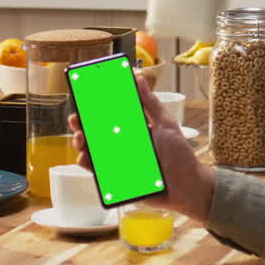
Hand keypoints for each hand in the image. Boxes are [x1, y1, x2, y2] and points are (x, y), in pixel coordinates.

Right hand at [69, 74, 215, 220]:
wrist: (187, 187)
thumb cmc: (180, 155)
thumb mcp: (165, 124)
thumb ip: (150, 103)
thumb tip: (138, 77)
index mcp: (134, 129)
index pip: (110, 115)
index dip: (95, 107)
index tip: (83, 99)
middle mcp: (124, 144)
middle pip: (96, 132)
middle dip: (82, 125)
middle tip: (77, 120)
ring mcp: (120, 161)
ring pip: (93, 151)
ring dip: (81, 144)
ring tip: (81, 139)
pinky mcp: (118, 179)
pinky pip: (98, 171)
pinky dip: (88, 164)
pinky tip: (84, 158)